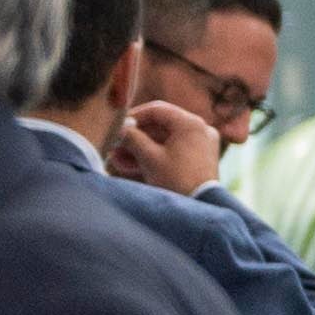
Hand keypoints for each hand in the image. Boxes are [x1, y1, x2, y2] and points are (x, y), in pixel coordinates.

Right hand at [109, 97, 227, 194]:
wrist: (200, 205)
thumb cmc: (176, 180)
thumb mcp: (149, 157)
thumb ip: (133, 138)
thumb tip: (122, 129)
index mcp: (191, 124)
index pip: (158, 109)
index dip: (135, 116)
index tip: (118, 126)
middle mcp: (199, 130)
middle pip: (160, 126)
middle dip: (134, 138)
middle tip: (114, 146)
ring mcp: (200, 145)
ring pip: (163, 142)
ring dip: (139, 149)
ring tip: (116, 159)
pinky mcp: (198, 159)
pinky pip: (172, 152)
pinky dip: (153, 157)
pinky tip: (128, 166)